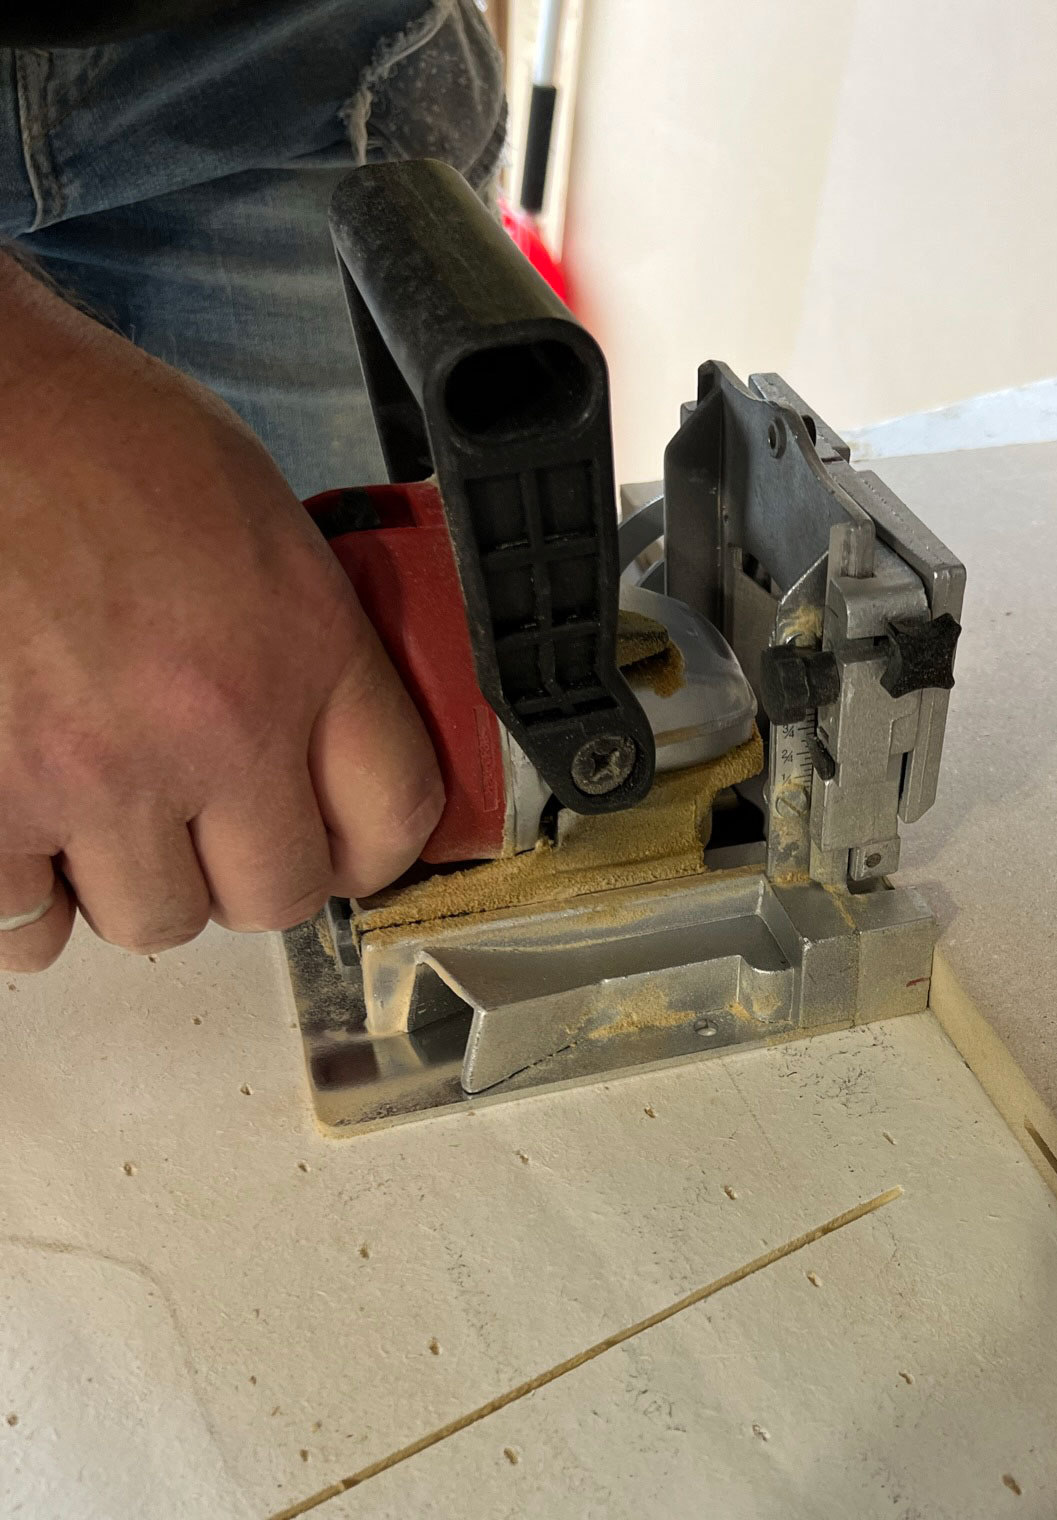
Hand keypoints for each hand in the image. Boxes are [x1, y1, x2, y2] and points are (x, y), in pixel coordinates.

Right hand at [0, 255, 443, 972]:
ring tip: (99, 808)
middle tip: (208, 829)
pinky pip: (29, 929)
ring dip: (131, 882)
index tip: (345, 848)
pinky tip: (25, 829)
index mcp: (298, 647)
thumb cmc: (73, 430)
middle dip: (245, 874)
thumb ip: (302, 635)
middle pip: (276, 898)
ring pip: (155, 922)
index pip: (396, 814)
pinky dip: (26, 898)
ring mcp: (95, 781)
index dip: (372, 849)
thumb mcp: (247, 509)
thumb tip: (330, 726)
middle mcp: (211, 729)